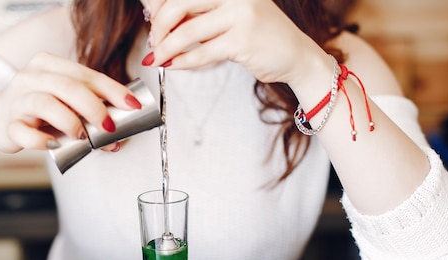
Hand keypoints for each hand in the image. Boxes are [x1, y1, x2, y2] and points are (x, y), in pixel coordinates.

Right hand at [0, 52, 140, 152]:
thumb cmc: (37, 111)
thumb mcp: (62, 101)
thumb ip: (87, 108)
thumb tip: (119, 130)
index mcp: (48, 65)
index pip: (86, 74)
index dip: (112, 90)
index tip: (132, 105)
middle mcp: (31, 77)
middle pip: (68, 87)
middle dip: (94, 108)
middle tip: (108, 126)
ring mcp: (17, 100)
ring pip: (46, 104)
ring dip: (71, 123)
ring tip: (81, 137)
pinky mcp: (8, 125)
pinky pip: (26, 133)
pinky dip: (43, 142)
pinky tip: (54, 146)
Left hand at [142, 0, 324, 84]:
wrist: (295, 56)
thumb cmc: (259, 36)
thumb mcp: (228, 16)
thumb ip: (200, 13)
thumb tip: (159, 19)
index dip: (161, 7)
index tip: (152, 22)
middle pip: (180, 4)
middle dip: (159, 26)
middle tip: (153, 42)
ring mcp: (241, 14)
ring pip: (187, 32)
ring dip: (166, 49)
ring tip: (157, 59)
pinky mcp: (243, 40)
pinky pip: (201, 53)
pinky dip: (183, 61)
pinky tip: (174, 65)